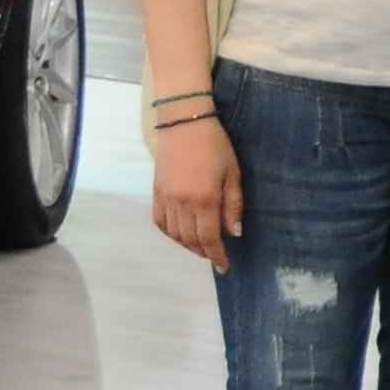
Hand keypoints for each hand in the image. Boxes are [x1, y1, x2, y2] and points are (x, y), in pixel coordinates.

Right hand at [152, 114, 243, 271]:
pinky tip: (181, 234)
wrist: (184, 123)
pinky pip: (160, 221)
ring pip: (174, 234)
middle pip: (190, 239)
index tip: (224, 267)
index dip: (216, 255)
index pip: (208, 238)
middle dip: (204, 252)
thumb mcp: (233, 174)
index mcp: (204, 199)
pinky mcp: (155, 192)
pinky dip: (170, 233)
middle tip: (215, 257)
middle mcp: (181, 203)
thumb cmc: (216, 146)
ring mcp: (165, 198)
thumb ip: (233, 205)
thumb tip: (233, 233)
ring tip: (202, 247)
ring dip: (187, 245)